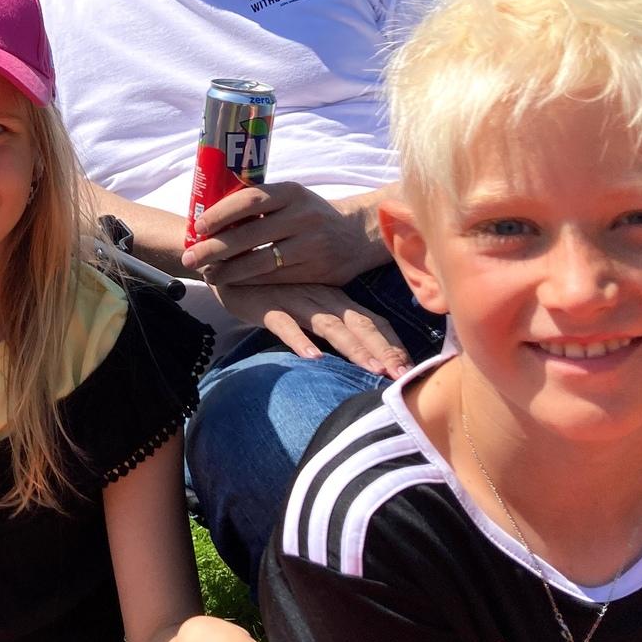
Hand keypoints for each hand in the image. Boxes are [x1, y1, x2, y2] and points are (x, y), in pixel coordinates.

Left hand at [182, 183, 386, 287]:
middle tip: (190, 257)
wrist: (358, 234)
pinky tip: (232, 283)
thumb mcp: (292, 199)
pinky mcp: (317, 269)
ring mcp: (311, 244)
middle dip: (214, 248)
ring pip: (260, 261)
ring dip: (229, 271)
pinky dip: (250, 281)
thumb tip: (210, 214)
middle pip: (249, 233)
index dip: (219, 214)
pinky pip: (275, 278)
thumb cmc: (311, 214)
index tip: (197, 227)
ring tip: (208, 275)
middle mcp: (302, 216)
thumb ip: (261, 204)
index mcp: (291, 192)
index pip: (248, 200)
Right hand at [212, 282, 409, 378]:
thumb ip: (329, 324)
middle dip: (386, 351)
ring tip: (373, 370)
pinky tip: (313, 358)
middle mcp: (322, 299)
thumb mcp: (305, 305)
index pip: (373, 323)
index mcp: (335, 300)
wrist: (228, 264)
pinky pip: (285, 324)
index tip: (413, 372)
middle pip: (361, 326)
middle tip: (405, 377)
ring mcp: (296, 301)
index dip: (394, 345)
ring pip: (331, 326)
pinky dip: (300, 340)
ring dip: (354, 348)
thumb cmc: (271, 289)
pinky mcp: (267, 306)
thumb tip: (360, 354)